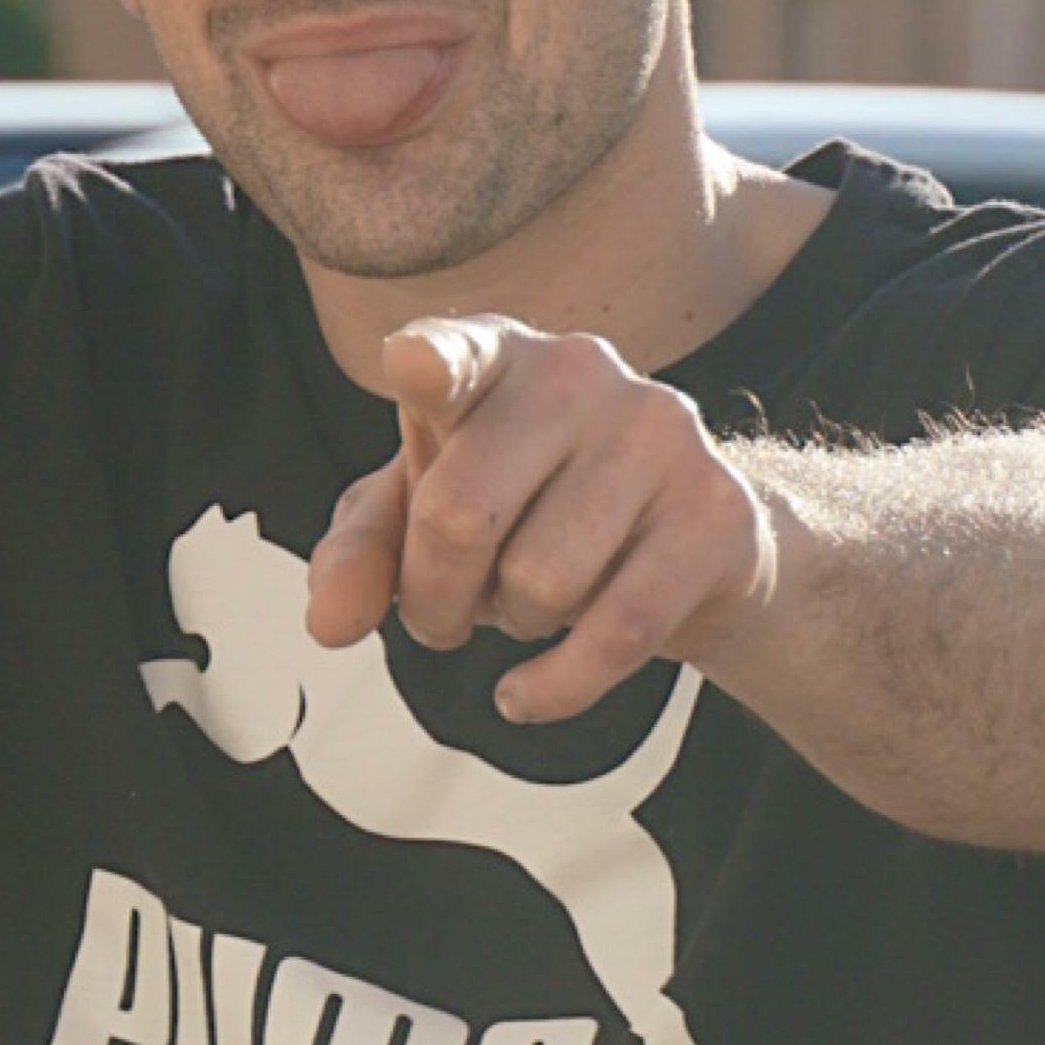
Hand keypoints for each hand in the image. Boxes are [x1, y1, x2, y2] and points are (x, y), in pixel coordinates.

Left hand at [306, 318, 781, 724]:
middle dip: (432, 597)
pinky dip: (554, 685)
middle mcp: (578, 372)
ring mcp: (657, 433)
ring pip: (540, 582)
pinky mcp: (715, 511)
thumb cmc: (532, 506)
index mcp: (496, 356)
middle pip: (461, 515)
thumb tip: (330, 621)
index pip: (456, 353)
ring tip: (527, 599)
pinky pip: (617, 632)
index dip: (432, 365)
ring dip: (511, 623)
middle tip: (445, 612)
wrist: (690, 537)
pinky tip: (527, 691)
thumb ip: (361, 553)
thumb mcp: (425, 515)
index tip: (414, 370)